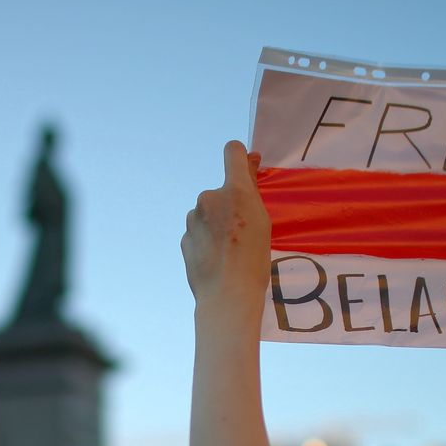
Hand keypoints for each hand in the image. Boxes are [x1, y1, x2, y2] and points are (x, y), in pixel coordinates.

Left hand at [182, 141, 271, 324]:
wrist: (227, 294)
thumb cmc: (253, 259)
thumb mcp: (261, 220)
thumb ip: (252, 187)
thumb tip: (250, 158)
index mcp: (234, 191)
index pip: (232, 152)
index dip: (240, 157)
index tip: (245, 168)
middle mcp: (209, 198)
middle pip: (221, 193)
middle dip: (229, 207)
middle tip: (243, 235)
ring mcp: (193, 219)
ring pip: (208, 214)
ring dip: (216, 225)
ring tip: (229, 252)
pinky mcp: (184, 238)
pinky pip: (199, 233)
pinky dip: (206, 241)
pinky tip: (216, 260)